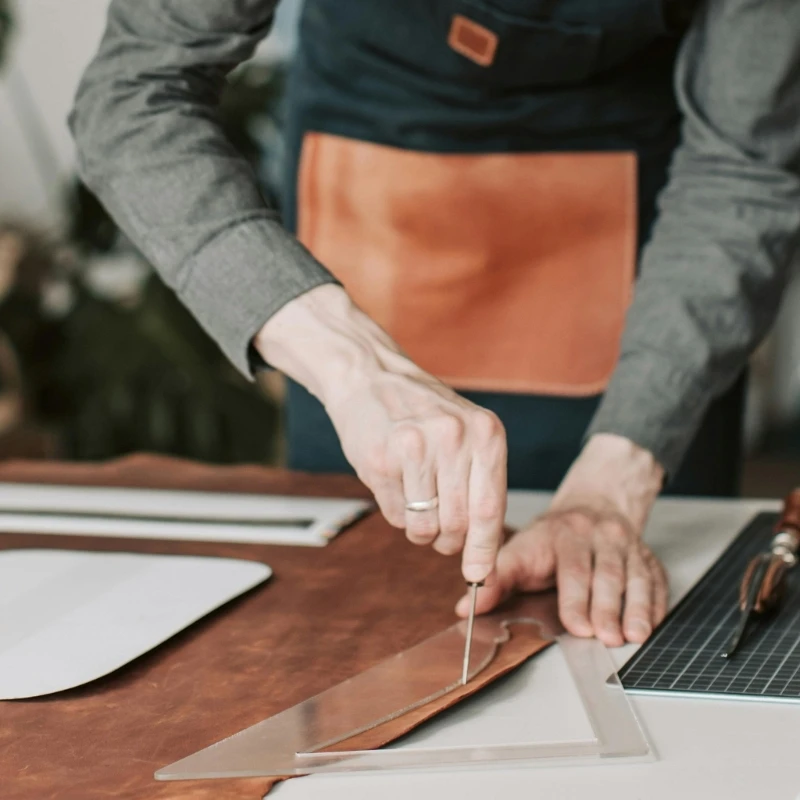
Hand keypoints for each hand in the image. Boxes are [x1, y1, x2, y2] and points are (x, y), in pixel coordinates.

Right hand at [254, 285, 506, 582]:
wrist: (371, 377)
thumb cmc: (424, 412)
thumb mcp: (468, 432)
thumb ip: (481, 483)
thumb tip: (483, 553)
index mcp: (485, 432)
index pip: (490, 508)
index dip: (485, 550)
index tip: (480, 575)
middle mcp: (452, 437)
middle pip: (458, 525)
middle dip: (449, 542)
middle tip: (442, 535)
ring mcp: (413, 447)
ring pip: (424, 527)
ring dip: (422, 531)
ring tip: (418, 503)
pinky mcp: (379, 460)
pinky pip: (396, 516)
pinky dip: (398, 513)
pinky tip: (396, 484)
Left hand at [456, 434, 666, 645]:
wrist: (593, 506)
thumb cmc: (551, 540)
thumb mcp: (519, 551)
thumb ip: (496, 579)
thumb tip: (466, 609)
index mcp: (563, 534)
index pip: (571, 567)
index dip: (575, 598)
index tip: (578, 625)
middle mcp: (598, 536)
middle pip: (605, 573)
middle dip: (607, 607)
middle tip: (607, 637)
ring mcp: (627, 546)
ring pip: (635, 576)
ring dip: (636, 607)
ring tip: (634, 635)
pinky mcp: (648, 558)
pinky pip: (657, 579)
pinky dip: (656, 603)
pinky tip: (652, 623)